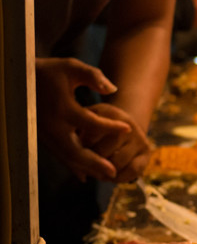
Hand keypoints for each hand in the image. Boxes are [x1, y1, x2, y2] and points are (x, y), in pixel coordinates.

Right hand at [35, 58, 128, 181]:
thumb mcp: (71, 67)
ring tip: (106, 176)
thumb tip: (113, 90)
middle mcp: (52, 125)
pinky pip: (58, 155)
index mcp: (62, 108)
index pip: (91, 122)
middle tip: (114, 172)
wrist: (20, 79)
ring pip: (66, 157)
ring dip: (86, 168)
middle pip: (75, 150)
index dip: (111, 126)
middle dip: (95, 163)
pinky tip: (85, 176)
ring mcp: (45, 134)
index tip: (129, 128)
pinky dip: (72, 166)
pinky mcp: (41, 137)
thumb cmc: (50, 71)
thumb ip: (93, 76)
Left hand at [79, 103, 152, 184]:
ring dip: (103, 172)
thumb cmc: (98, 124)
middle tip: (82, 167)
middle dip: (90, 162)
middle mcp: (128, 126)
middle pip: (102, 152)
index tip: (74, 152)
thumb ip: (76, 132)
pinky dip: (119, 178)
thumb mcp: (87, 119)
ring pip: (117, 164)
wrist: (126, 123)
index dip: (79, 148)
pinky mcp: (146, 153)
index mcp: (110, 114)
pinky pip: (133, 171)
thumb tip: (70, 158)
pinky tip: (109, 177)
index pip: (90, 136)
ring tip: (94, 172)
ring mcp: (139, 139)